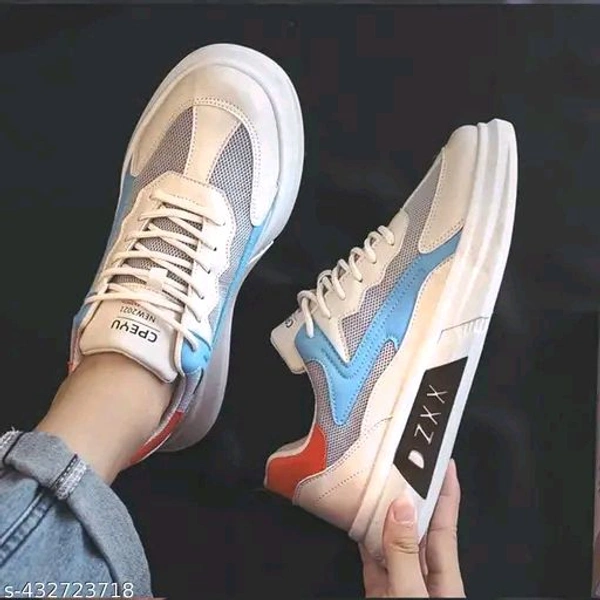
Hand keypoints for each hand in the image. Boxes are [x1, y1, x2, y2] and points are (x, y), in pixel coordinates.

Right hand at [360, 459, 464, 597]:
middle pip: (420, 530)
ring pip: (394, 544)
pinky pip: (374, 562)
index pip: (447, 525)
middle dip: (413, 497)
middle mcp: (425, 581)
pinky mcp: (381, 595)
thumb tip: (401, 507)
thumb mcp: (411, 594)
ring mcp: (403, 588)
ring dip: (385, 516)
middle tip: (404, 466)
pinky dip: (366, 541)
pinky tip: (359, 525)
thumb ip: (404, 552)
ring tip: (378, 486)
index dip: (447, 492)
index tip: (445, 463)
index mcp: (446, 581)